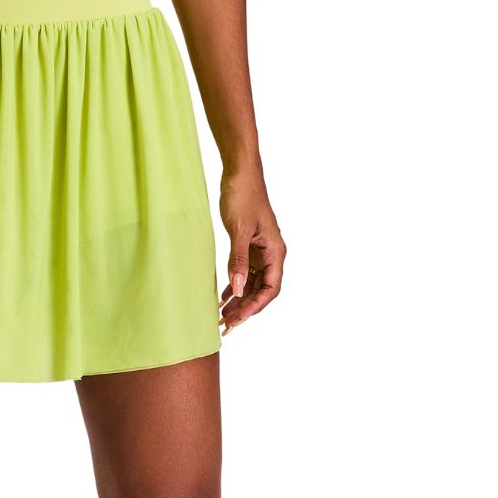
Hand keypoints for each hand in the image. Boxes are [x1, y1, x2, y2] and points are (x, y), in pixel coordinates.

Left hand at [218, 172, 285, 334]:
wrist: (239, 172)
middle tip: (225, 325)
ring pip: (253, 284)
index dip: (255, 307)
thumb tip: (239, 289)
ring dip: (239, 301)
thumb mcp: (238, 229)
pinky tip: (223, 297)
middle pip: (262, 290)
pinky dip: (235, 286)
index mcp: (275, 251)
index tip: (237, 319)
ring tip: (222, 317)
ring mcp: (260, 251)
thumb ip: (238, 260)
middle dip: (245, 309)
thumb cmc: (243, 195)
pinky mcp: (249, 246)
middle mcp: (271, 254)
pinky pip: (245, 273)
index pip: (271, 289)